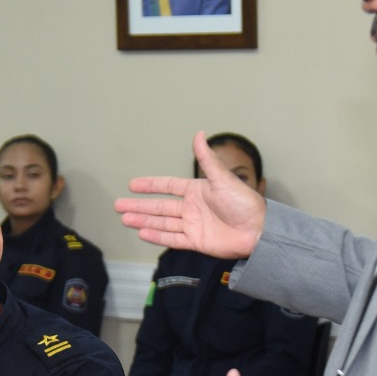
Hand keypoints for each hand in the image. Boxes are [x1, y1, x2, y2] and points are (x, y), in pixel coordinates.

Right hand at [114, 131, 266, 257]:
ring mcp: (193, 225)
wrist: (258, 230)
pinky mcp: (196, 241)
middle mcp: (192, 207)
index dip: (150, 185)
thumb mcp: (222, 178)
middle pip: (159, 206)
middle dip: (139, 206)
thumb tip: (199, 134)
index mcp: (197, 190)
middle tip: (118, 206)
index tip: (132, 185)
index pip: (167, 186)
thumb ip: (206, 159)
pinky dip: (157, 236)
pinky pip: (172, 238)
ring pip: (162, 222)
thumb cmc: (244, 203)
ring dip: (143, 221)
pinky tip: (142, 233)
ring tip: (125, 219)